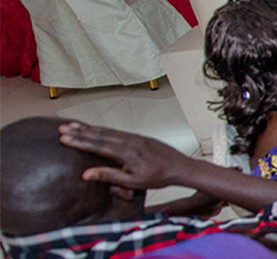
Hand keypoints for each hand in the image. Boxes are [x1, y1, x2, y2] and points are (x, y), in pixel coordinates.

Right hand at [58, 121, 198, 190]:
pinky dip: (103, 129)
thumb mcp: (133, 182)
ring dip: (89, 128)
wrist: (181, 167)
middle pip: (100, 135)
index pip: (98, 145)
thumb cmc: (158, 177)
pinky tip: (94, 129)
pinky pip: (117, 131)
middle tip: (62, 129)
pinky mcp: (138, 137)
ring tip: (73, 126)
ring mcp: (134, 137)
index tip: (64, 139)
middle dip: (80, 132)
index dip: (80, 142)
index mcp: (127, 153)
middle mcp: (130, 142)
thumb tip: (86, 174)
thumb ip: (109, 176)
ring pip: (108, 131)